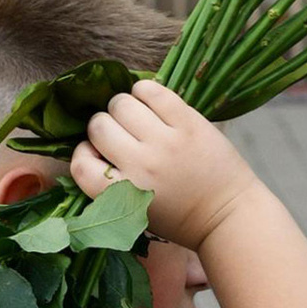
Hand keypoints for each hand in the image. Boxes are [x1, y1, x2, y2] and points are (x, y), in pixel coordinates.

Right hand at [70, 80, 258, 255]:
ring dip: (123, 107)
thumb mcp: (134, 212)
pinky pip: (151, 90)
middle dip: (104, 126)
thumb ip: (109, 184)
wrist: (226, 214)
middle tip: (122, 134)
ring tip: (137, 118)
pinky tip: (151, 103)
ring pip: (120, 103)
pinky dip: (144, 91)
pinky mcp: (187, 122)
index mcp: (124, 195)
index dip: (84, 153)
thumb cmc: (177, 216)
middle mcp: (141, 166)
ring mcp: (165, 142)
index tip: (99, 154)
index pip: (80, 163)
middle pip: (98, 126)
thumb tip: (90, 142)